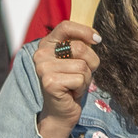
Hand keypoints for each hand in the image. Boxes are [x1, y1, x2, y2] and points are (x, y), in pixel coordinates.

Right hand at [32, 22, 99, 137]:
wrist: (61, 110)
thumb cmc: (71, 82)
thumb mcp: (76, 60)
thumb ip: (81, 45)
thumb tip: (96, 37)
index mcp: (46, 44)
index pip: (65, 26)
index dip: (85, 31)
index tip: (97, 39)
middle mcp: (41, 54)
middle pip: (80, 48)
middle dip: (90, 62)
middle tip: (82, 74)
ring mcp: (43, 68)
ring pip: (83, 66)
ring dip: (86, 78)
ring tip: (75, 84)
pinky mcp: (49, 82)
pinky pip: (80, 78)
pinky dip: (82, 87)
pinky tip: (71, 92)